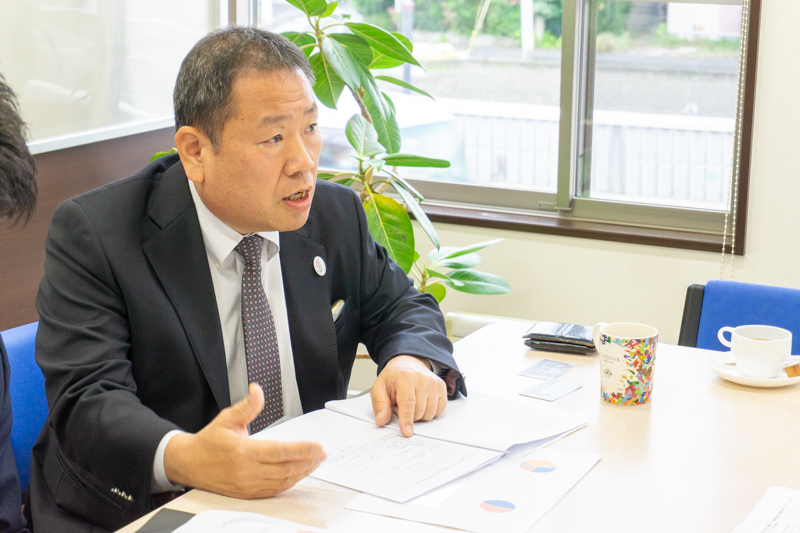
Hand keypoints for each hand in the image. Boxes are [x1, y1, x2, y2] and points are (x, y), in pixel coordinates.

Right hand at [164, 383, 325, 498]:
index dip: (302, 450)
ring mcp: (247, 484)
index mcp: (243, 451)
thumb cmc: (209, 441)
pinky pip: (274, 490)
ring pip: (282, 481)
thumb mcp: (227, 418)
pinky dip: (289, 483)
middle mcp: (247, 471)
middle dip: (308, 461)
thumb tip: (257, 390)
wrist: (190, 464)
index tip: (317, 446)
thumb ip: (247, 406)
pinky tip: (298, 474)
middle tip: (322, 454)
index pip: (280, 451)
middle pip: (285, 469)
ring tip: (315, 463)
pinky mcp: (247, 493)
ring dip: (302, 473)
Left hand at [371, 355, 447, 436]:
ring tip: (412, 402)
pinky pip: (438, 411)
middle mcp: (423, 379)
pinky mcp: (442, 388)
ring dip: (419, 414)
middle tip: (401, 404)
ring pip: (429, 414)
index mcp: (406, 377)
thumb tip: (381, 421)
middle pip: (419, 412)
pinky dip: (429, 412)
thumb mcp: (379, 388)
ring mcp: (435, 383)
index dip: (407, 420)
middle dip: (409, 415)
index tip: (407, 433)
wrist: (408, 363)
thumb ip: (380, 405)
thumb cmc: (394, 377)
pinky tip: (422, 402)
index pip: (408, 403)